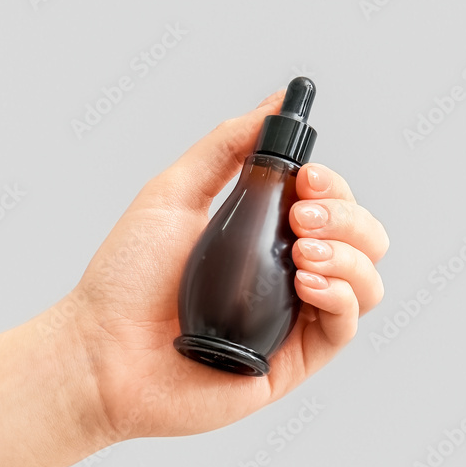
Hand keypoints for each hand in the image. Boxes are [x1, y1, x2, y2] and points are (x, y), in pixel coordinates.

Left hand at [64, 90, 388, 441]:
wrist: (99, 350)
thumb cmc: (125, 278)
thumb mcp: (174, 193)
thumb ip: (225, 147)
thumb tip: (273, 104)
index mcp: (263, 237)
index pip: (329, 204)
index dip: (331, 185)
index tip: (304, 176)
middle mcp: (285, 277)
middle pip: (362, 239)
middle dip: (346, 216)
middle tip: (302, 216)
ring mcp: (291, 321)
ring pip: (366, 282)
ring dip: (349, 254)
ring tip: (301, 250)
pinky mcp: (291, 362)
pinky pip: (344, 328)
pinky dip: (341, 296)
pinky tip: (306, 282)